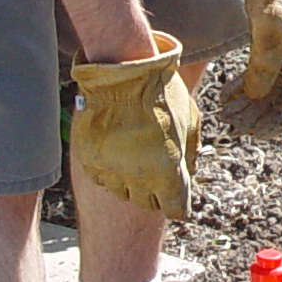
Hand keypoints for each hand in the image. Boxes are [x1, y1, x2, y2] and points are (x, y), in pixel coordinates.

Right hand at [70, 31, 199, 218]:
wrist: (122, 70)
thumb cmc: (161, 92)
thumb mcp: (188, 118)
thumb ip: (191, 151)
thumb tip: (191, 170)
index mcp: (167, 170)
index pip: (175, 210)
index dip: (179, 204)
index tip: (178, 197)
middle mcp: (138, 177)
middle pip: (149, 204)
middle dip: (157, 192)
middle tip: (158, 171)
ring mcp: (110, 170)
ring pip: (124, 193)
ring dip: (133, 183)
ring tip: (136, 158)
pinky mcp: (90, 161)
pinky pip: (102, 179)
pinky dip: (111, 172)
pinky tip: (117, 152)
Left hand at [218, 0, 281, 135]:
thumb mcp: (272, 22)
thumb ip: (266, 60)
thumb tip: (257, 95)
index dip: (278, 122)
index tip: (255, 135)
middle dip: (259, 117)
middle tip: (232, 126)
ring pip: (270, 92)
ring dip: (250, 106)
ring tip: (226, 114)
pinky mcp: (273, 47)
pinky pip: (261, 77)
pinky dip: (245, 89)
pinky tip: (226, 94)